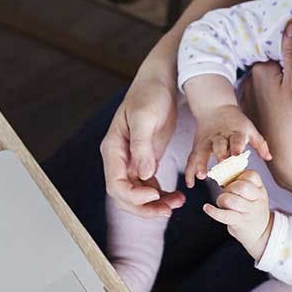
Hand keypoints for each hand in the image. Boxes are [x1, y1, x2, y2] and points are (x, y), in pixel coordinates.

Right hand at [100, 74, 185, 218]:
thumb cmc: (150, 94)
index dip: (134, 196)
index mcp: (113, 149)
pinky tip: (177, 196)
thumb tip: (143, 174)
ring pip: (138, 194)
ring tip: (178, 203)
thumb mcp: (145, 117)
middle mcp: (119, 158)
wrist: (159, 81)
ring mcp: (131, 161)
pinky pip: (148, 186)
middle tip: (169, 209)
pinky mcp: (145, 160)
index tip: (156, 195)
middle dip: (145, 207)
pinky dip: (161, 195)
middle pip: (124, 196)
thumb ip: (142, 146)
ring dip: (155, 204)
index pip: (116, 185)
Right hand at [185, 104, 270, 188]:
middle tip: (221, 167)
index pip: (236, 140)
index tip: (237, 156)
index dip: (236, 147)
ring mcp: (207, 141)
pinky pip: (192, 159)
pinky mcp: (197, 146)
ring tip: (201, 175)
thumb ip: (260, 144)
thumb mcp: (250, 129)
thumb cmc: (236, 123)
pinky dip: (190, 171)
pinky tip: (190, 184)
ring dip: (200, 163)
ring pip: (202, 152)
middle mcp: (220, 137)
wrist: (215, 108)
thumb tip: (269, 158)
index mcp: (235, 133)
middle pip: (218, 146)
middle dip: (219, 156)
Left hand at [202, 171, 272, 259]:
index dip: (239, 176)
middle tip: (227, 193)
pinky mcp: (240, 222)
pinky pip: (224, 215)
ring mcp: (249, 212)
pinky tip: (207, 208)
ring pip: (231, 200)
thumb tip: (223, 173)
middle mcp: (258, 199)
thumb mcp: (254, 194)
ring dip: (222, 199)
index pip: (251, 175)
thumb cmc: (252, 209)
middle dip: (229, 188)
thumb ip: (243, 183)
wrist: (261, 232)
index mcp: (260, 189)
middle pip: (241, 187)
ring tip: (222, 203)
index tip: (235, 182)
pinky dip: (212, 211)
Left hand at [241, 20, 291, 213]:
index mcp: (261, 70)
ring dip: (275, 89)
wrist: (288, 155)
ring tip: (288, 104)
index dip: (290, 61)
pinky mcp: (249, 115)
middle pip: (269, 69)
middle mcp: (249, 83)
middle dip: (280, 74)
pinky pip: (261, 101)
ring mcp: (248, 99)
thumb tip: (291, 22)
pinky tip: (279, 113)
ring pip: (266, 86)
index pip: (276, 55)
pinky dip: (268, 104)